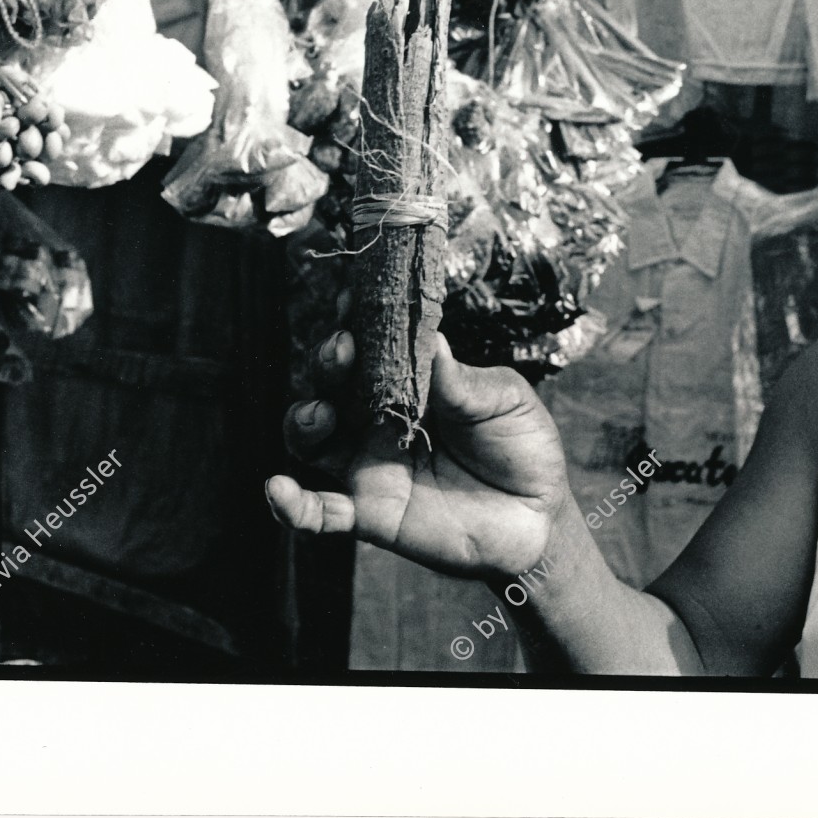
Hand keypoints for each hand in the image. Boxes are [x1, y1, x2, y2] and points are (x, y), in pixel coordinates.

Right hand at [266, 331, 571, 581]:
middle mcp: (378, 418)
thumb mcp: (504, 402)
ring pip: (313, 438)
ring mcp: (369, 464)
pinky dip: (292, 505)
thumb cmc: (522, 447)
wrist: (539, 519)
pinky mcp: (372, 513)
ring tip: (318, 414)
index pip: (371, 344)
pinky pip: (321, 512)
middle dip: (328, 361)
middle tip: (342, 350)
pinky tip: (278, 490)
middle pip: (333, 383)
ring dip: (303, 419)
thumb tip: (432, 339)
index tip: (354, 298)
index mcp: (410, 382)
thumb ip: (464, 381)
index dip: (356, 320)